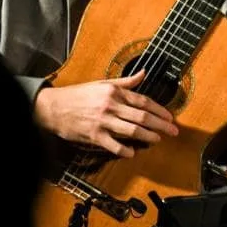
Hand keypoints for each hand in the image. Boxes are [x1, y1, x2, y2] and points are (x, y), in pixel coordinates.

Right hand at [33, 69, 178, 157]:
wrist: (54, 107)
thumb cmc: (78, 95)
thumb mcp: (102, 83)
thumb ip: (125, 81)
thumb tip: (143, 73)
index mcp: (114, 92)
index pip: (143, 101)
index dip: (159, 110)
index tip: (169, 117)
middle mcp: (110, 105)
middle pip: (142, 116)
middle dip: (160, 124)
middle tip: (172, 131)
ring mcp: (103, 121)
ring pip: (132, 130)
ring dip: (148, 136)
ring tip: (157, 140)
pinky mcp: (94, 135)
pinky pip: (114, 145)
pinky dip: (125, 150)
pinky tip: (132, 153)